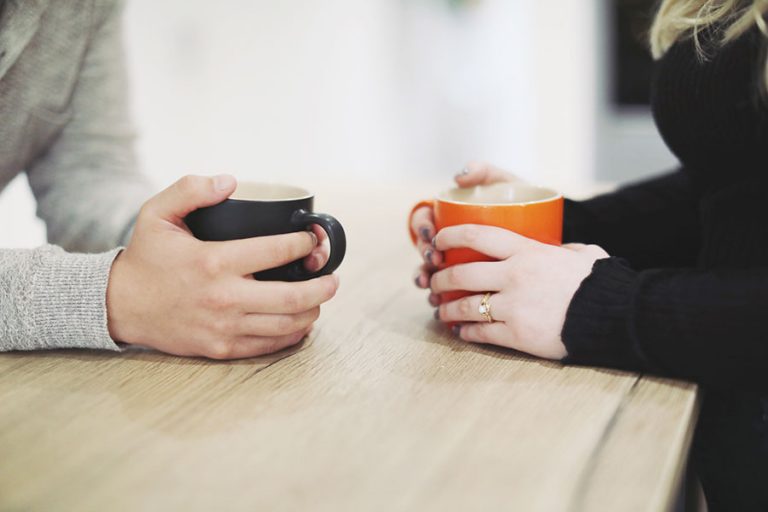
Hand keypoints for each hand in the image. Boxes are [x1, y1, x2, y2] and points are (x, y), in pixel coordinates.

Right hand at [106, 175, 339, 359]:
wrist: (119, 305)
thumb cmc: (146, 257)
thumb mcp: (157, 213)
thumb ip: (190, 188)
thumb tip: (230, 180)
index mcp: (214, 261)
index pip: (277, 251)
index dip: (304, 244)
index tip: (312, 239)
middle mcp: (224, 298)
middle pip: (293, 297)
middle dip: (323, 286)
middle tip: (333, 276)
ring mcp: (224, 327)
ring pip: (286, 325)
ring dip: (313, 311)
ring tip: (321, 298)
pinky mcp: (221, 349)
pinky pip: (268, 345)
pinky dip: (292, 334)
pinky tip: (302, 323)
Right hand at [411, 162, 522, 299]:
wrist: (550, 230)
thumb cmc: (522, 202)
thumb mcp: (505, 182)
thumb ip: (484, 171)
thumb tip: (458, 177)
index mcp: (449, 217)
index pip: (425, 220)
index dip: (422, 227)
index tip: (432, 234)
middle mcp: (448, 240)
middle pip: (424, 249)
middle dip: (424, 256)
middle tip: (434, 261)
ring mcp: (455, 262)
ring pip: (431, 272)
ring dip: (425, 279)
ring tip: (429, 288)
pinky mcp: (466, 283)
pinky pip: (447, 293)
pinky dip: (440, 299)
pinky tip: (440, 305)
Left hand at [430, 225, 607, 359]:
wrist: (613, 317)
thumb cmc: (600, 282)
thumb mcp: (583, 253)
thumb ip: (563, 249)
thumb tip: (557, 249)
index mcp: (528, 251)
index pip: (477, 236)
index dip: (450, 236)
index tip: (437, 241)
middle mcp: (515, 276)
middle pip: (462, 273)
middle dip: (440, 277)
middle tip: (434, 281)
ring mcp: (513, 306)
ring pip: (465, 306)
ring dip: (447, 308)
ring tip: (441, 310)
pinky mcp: (517, 334)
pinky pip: (481, 333)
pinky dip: (466, 332)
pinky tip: (460, 332)